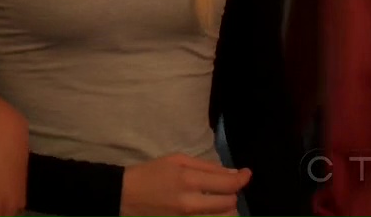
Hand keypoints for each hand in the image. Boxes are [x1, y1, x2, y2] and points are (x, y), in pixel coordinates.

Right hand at [120, 153, 250, 216]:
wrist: (123, 196)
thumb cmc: (149, 174)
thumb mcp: (175, 160)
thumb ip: (205, 166)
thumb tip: (233, 172)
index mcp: (188, 180)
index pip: (228, 183)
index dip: (242, 179)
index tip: (246, 174)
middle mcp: (191, 203)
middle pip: (230, 204)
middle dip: (232, 194)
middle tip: (225, 188)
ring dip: (226, 209)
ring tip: (218, 201)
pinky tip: (210, 210)